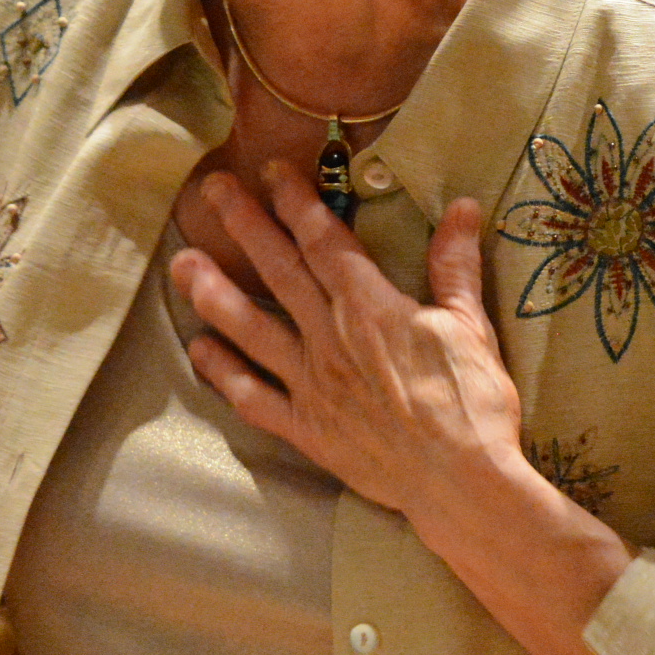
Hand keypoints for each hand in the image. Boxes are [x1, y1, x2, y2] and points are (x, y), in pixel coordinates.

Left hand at [170, 162, 526, 523]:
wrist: (457, 482)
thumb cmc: (472, 403)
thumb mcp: (473, 327)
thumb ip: (456, 267)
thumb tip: (462, 208)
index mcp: (371, 307)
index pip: (325, 241)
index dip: (297, 202)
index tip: (273, 172)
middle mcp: (329, 338)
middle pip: (279, 271)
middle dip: (244, 225)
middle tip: (213, 190)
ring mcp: (311, 384)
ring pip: (250, 329)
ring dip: (213, 294)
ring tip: (182, 265)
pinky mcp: (306, 428)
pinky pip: (253, 396)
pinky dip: (223, 374)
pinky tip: (200, 351)